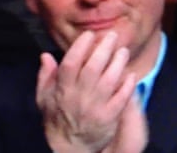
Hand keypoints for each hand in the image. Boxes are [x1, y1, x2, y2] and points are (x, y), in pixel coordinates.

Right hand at [36, 31, 146, 152]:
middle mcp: (79, 96)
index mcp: (63, 89)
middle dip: (104, 48)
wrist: (69, 147)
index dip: (80, 46)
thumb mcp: (45, 98)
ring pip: (109, 80)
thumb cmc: (58, 117)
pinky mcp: (109, 118)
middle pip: (93, 67)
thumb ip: (46, 76)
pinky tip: (131, 74)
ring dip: (118, 63)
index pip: (70, 63)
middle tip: (112, 35)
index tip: (90, 34)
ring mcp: (95, 107)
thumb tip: (45, 55)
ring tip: (123, 51)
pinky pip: (121, 98)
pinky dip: (127, 85)